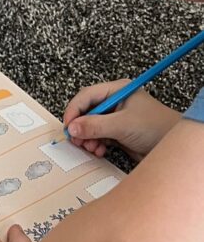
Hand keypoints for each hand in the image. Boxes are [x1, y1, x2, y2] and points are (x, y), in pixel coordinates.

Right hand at [64, 80, 180, 161]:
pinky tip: (99, 150)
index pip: (87, 95)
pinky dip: (95, 144)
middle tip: (76, 139)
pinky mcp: (117, 132)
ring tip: (90, 147)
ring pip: (91, 126)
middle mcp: (115, 102)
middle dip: (80, 127)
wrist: (173, 146)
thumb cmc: (157, 127)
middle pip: (87, 111)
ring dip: (87, 138)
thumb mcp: (122, 125)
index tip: (68, 125)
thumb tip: (72, 128)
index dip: (74, 110)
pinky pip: (98, 136)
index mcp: (117, 91)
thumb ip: (95, 125)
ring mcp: (116, 118)